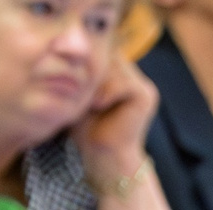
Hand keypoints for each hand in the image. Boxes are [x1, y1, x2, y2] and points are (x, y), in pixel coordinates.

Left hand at [74, 52, 158, 185]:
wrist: (104, 156)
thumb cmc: (87, 128)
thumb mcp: (79, 94)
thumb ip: (81, 73)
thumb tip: (66, 49)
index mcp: (119, 74)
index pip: (102, 52)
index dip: (86, 60)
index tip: (71, 79)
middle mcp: (133, 77)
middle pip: (109, 56)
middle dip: (93, 70)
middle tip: (80, 89)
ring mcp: (143, 85)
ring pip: (115, 67)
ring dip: (98, 82)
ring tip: (89, 102)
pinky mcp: (145, 95)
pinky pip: (123, 82)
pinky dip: (108, 92)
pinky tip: (98, 106)